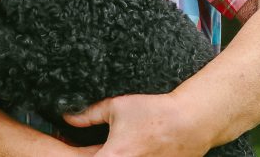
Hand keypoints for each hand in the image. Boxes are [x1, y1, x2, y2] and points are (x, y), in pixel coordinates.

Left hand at [62, 93, 211, 156]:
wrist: (190, 122)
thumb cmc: (154, 113)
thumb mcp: (116, 107)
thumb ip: (88, 115)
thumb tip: (68, 117)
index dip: (75, 153)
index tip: (72, 145)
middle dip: (91, 153)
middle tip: (96, 144)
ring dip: (110, 155)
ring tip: (118, 146)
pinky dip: (125, 156)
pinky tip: (128, 149)